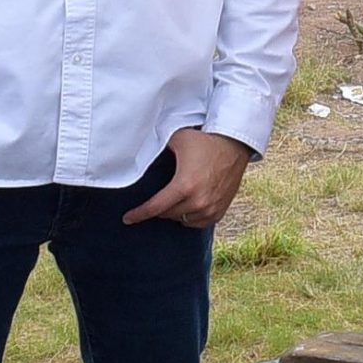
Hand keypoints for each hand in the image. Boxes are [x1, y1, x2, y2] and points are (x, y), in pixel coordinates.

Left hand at [125, 129, 253, 229]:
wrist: (235, 144)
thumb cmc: (205, 140)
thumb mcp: (177, 139)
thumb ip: (157, 148)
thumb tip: (138, 152)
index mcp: (184, 186)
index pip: (155, 207)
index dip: (138, 214)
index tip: (127, 219)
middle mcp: (198, 201)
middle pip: (167, 214)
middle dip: (158, 209)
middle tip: (154, 200)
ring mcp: (211, 208)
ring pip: (183, 220)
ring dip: (174, 213)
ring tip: (171, 201)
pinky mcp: (221, 210)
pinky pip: (199, 223)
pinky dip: (190, 218)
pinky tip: (187, 208)